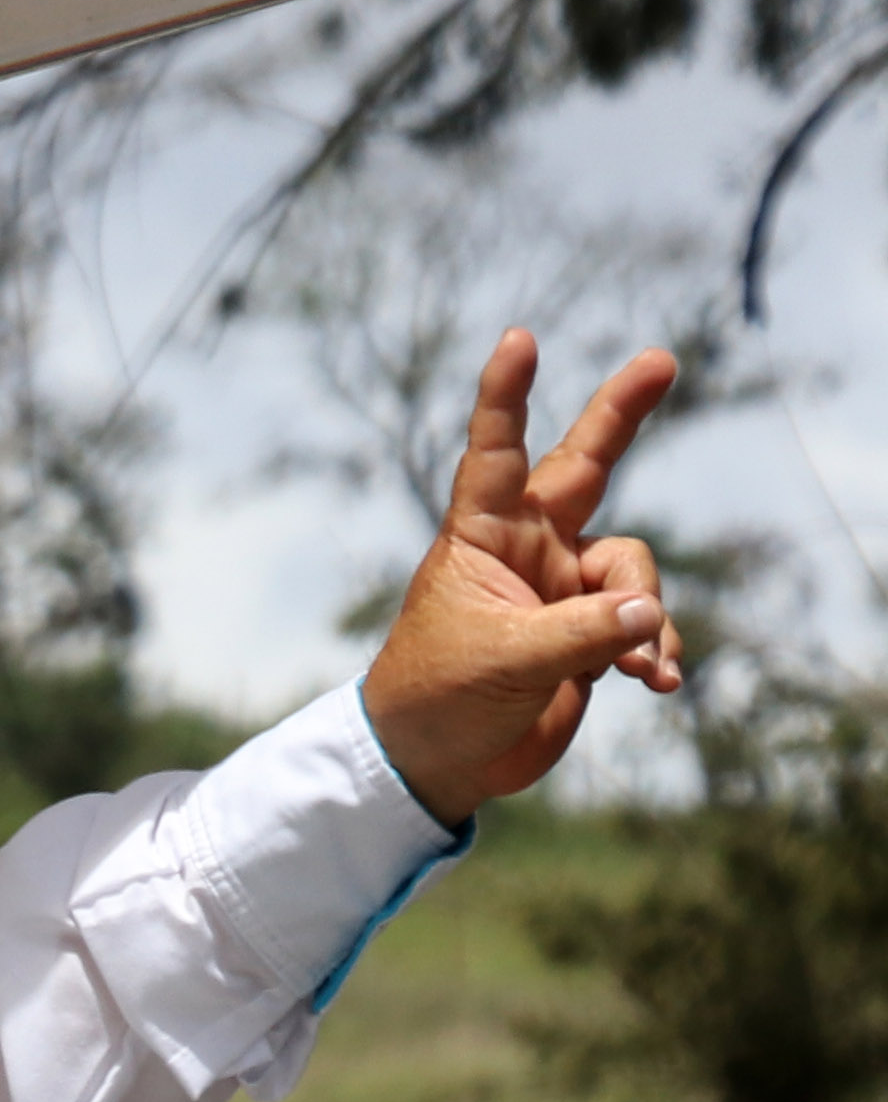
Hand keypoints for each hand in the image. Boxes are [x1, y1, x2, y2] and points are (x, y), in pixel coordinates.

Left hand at [363, 331, 680, 822]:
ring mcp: (564, 586)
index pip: (495, 453)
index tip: (520, 340)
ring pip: (633, 569)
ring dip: (646, 614)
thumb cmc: (440, 699)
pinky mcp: (593, 629)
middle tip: (661, 360)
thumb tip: (650, 611)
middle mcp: (529, 548)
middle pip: (587, 467)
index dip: (507, 397)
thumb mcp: (506, 662)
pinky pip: (645, 621)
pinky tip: (662, 682)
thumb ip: (582, 633)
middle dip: (623, 414)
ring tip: (644, 667)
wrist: (440, 761)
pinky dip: (657, 648)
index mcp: (483, 537)